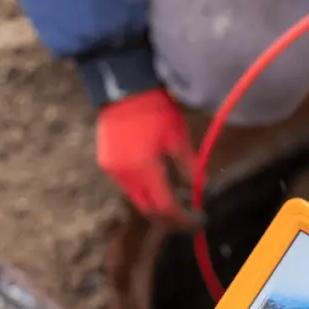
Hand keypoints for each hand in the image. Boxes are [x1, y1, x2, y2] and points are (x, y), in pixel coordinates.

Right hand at [96, 88, 197, 220]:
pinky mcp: (106, 163)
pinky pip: (128, 187)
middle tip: (191, 216)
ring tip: (180, 198)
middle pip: (149, 211)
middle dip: (171, 218)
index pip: (166, 207)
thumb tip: (202, 187)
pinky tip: (162, 183)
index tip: (200, 220)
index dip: (184, 218)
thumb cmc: (155, 110)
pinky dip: (146, 192)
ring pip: (138, 200)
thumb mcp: (178, 138)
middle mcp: (125, 175)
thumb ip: (190, 167)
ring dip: (158, 205)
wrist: (123, 88)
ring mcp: (112, 170)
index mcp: (144, 169)